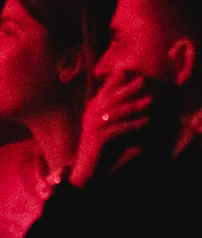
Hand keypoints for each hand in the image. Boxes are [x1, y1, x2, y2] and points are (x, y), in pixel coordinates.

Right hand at [69, 68, 153, 186]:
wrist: (87, 166)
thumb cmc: (100, 145)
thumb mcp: (106, 124)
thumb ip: (113, 112)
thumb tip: (128, 99)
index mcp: (93, 109)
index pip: (105, 91)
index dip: (116, 80)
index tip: (130, 70)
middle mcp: (91, 115)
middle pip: (111, 98)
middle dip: (128, 88)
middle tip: (143, 80)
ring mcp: (94, 126)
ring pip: (116, 112)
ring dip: (134, 105)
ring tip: (149, 100)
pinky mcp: (99, 139)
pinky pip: (119, 129)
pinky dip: (134, 124)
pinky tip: (147, 122)